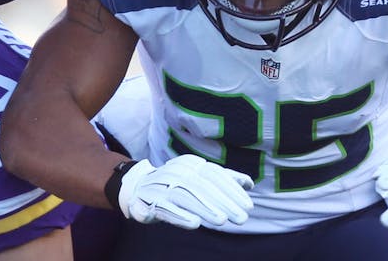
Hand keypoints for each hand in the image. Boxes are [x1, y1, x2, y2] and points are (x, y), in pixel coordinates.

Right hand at [117, 155, 253, 229]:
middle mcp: (177, 171)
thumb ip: (223, 179)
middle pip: (203, 186)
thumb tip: (249, 183)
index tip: (248, 205)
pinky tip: (194, 224)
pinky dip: (180, 215)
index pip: (215, 175)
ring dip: (205, 208)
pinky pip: (166, 208)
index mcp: (191, 164)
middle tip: (242, 217)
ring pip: (186, 196)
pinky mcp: (150, 201)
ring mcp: (163, 186)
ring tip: (222, 220)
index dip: (232, 190)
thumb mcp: (199, 177)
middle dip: (224, 202)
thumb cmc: (175, 183)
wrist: (138, 186)